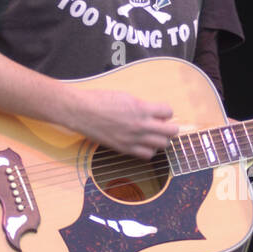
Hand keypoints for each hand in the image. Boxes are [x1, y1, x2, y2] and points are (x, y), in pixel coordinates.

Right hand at [63, 86, 178, 158]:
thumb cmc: (100, 100)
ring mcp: (133, 139)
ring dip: (161, 139)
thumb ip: (142, 105)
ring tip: (154, 135)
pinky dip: (149, 150)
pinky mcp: (125, 148)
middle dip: (170, 127)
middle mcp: (141, 125)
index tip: (161, 112)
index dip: (166, 111)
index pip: (168, 111)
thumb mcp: (125, 96)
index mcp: (141, 108)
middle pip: (171, 131)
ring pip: (162, 145)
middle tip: (163, 125)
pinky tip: (144, 144)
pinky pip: (147, 155)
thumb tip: (153, 111)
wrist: (81, 112)